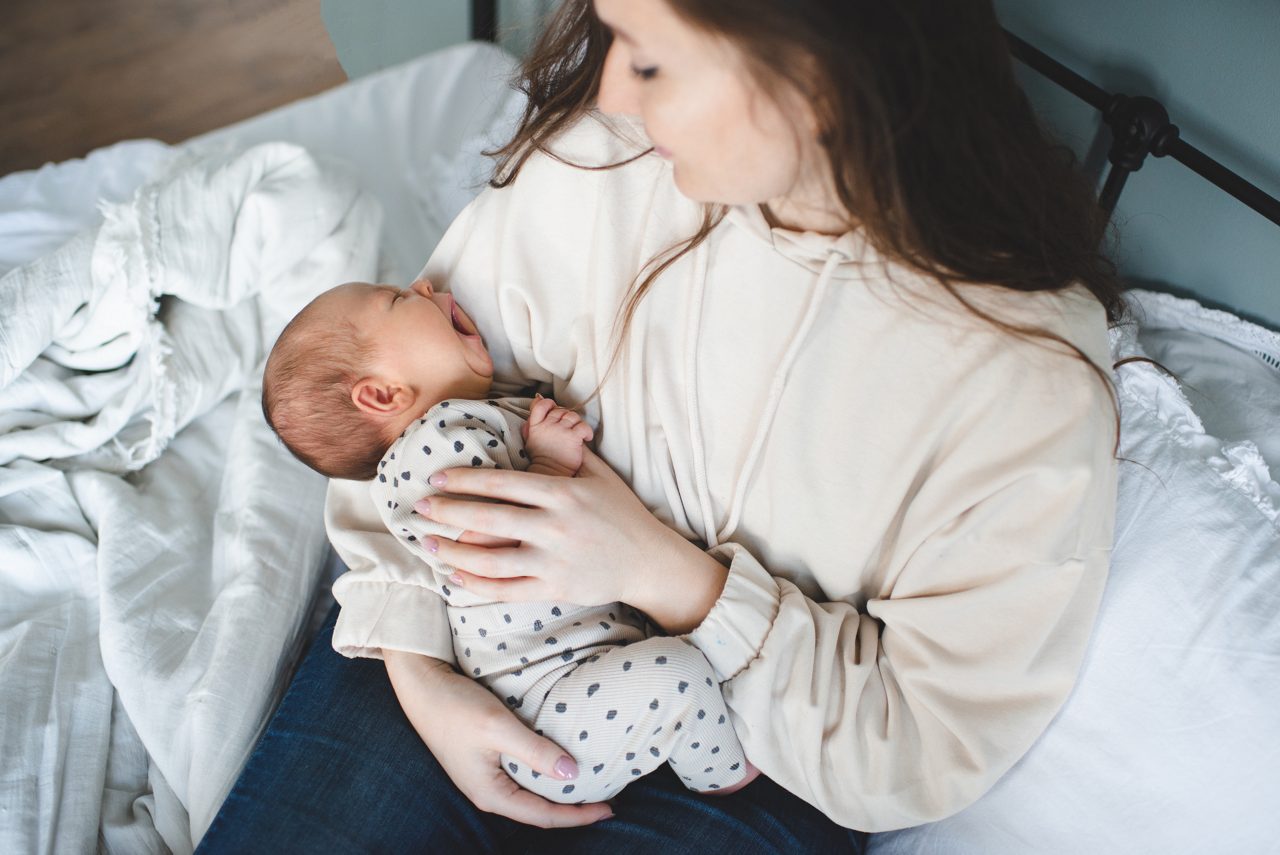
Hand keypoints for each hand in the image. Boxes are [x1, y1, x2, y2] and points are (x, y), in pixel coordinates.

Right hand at [384, 650, 612, 827]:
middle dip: (572, 808)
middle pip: (538, 810)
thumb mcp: (499, 727)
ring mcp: (485, 777)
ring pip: (531, 794)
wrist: (422, 685)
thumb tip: (572, 773)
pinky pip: (522, 777)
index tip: (610, 808)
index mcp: (490, 794)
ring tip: (589, 784)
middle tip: (608, 799)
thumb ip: (535, 751)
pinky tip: (559, 763)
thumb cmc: (456, 707)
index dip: (578, 815)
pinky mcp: (485, 760)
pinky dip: (544, 775)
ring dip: (559, 792)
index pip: (544, 816)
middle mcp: (488, 793)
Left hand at [412, 449, 727, 632]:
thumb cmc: (622, 513)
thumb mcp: (599, 474)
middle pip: (487, 518)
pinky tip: (454, 576)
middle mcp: (554, 527)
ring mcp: (552, 561)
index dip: (464, 481)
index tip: (437, 479)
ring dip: (452, 552)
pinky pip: (505, 589)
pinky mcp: (554, 588)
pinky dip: (475, 584)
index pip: (502, 484)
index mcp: (562, 494)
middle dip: (447, 512)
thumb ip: (567, 453)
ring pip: (489, 559)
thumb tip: (537, 422)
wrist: (649, 561)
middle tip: (418, 508)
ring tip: (427, 543)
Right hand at [521, 395, 593, 475]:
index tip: (553, 408)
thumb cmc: (542, 459)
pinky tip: (585, 438)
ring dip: (576, 422)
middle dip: (565, 416)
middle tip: (568, 427)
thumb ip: (530, 426)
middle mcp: (547, 426)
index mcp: (535, 426)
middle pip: (560, 410)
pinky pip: (582, 425)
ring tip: (576, 433)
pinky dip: (587, 431)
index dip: (548, 403)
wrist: (550, 473)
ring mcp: (561, 431)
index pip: (540, 405)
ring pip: (572, 415)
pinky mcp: (573, 437)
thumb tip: (532, 411)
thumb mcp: (530, 441)